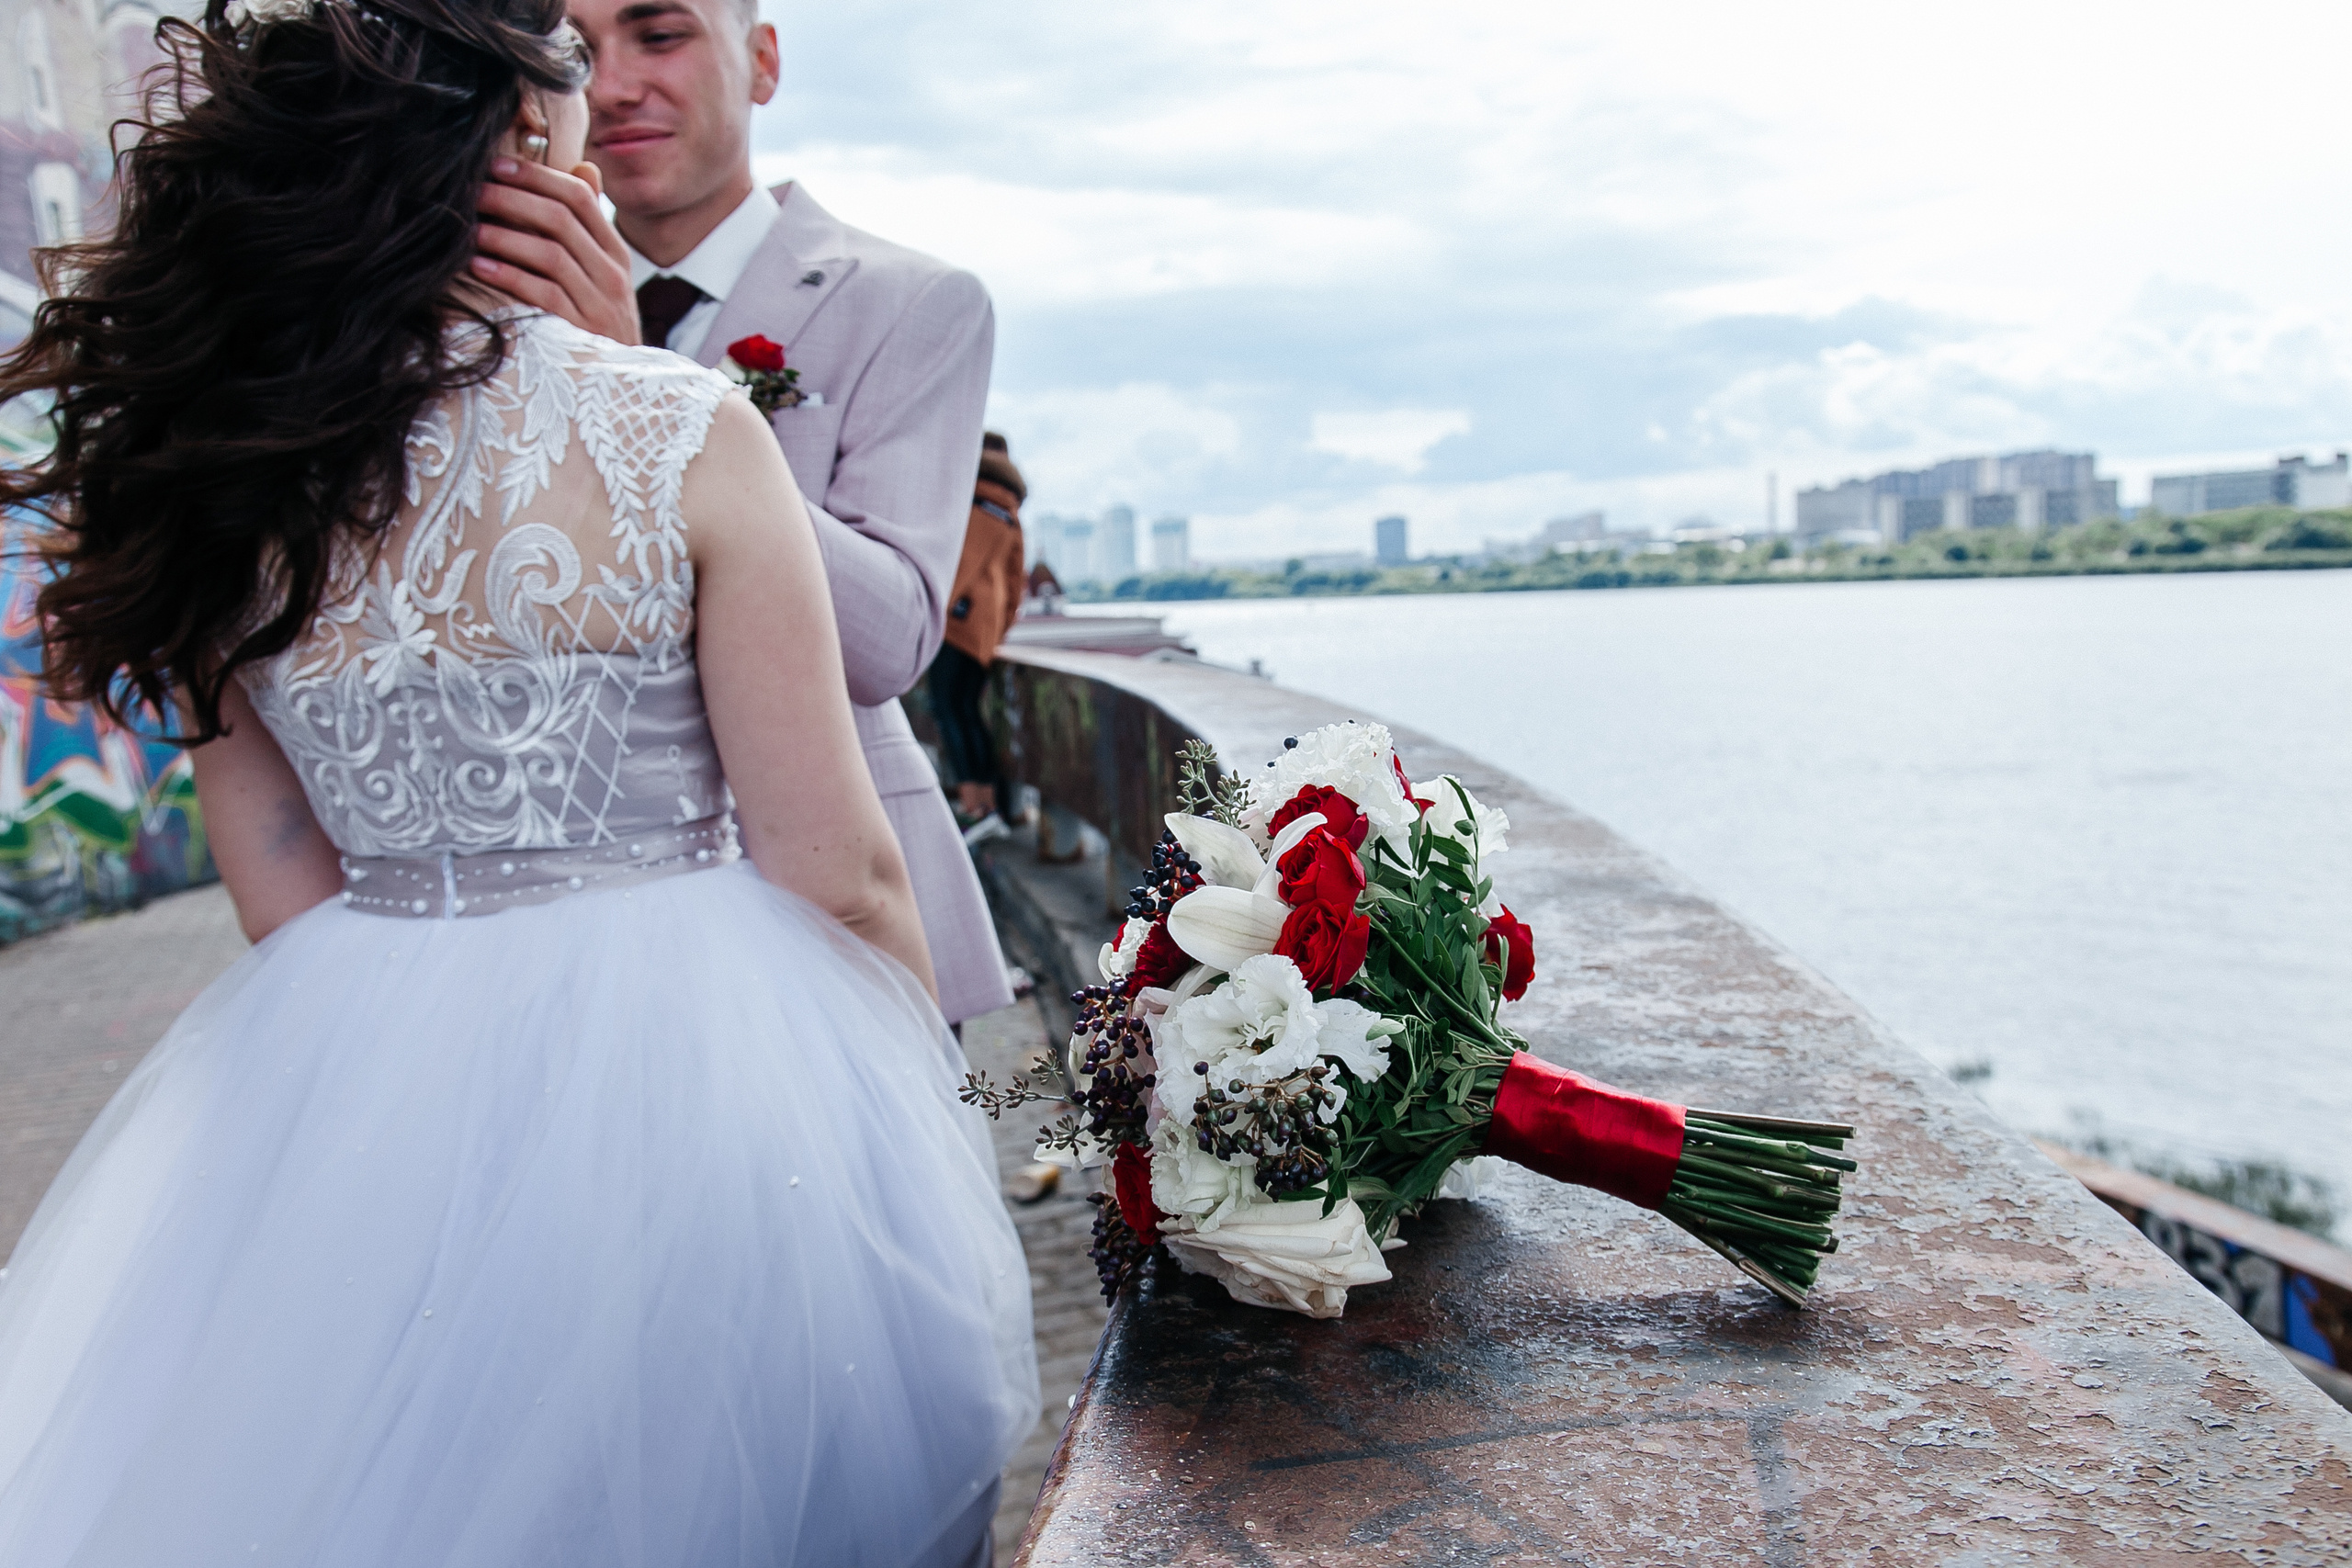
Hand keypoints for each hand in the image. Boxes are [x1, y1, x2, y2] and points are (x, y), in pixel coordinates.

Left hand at [472, 157, 640, 344]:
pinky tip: (481, 267)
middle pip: (561, 219)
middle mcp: (613, 272)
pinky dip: (509, 277)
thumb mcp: (601, 270)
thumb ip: (588, 223)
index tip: (496, 166)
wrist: (623, 382)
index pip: (579, 196)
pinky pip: (544, 295)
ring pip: (551, 254)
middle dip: (511, 198)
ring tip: (470, 229)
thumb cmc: (597, 319)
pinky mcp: (584, 331)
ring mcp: (601, 303)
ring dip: (504, 236)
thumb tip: (582, 167)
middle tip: (473, 190)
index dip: (536, 176)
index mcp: (614, 250)